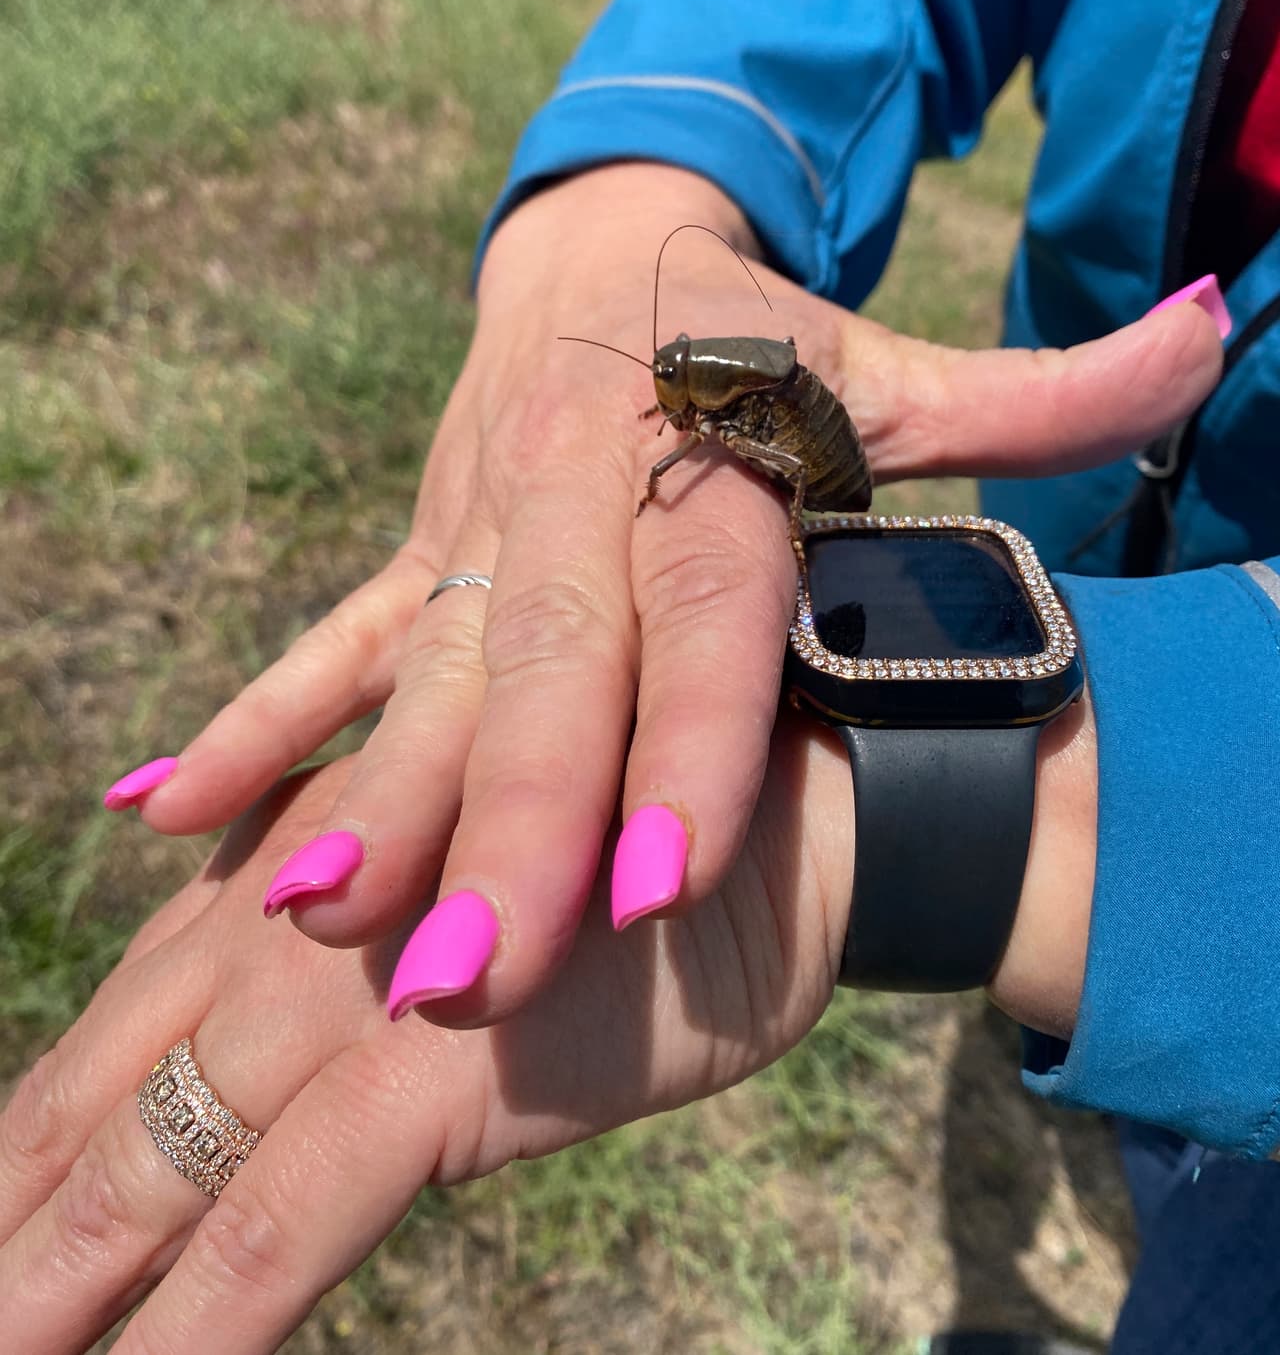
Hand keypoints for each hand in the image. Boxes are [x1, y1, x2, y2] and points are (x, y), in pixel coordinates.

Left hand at [2, 702, 1098, 1352]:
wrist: (772, 829)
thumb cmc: (623, 865)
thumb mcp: (462, 895)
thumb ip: (355, 929)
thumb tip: (278, 951)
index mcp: (288, 866)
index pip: (117, 1021)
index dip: (26, 1131)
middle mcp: (292, 915)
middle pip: (99, 1095)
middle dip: (13, 1214)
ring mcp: (355, 988)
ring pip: (159, 1161)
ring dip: (54, 1279)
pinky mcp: (437, 1064)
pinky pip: (287, 1219)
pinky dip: (201, 1319)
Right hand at [105, 164, 1220, 1029]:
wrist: (602, 247)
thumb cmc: (770, 338)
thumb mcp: (900, 365)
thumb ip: (1055, 385)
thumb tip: (1228, 324)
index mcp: (700, 455)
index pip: (701, 615)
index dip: (684, 742)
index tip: (663, 887)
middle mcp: (574, 496)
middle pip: (542, 673)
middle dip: (508, 826)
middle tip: (467, 979)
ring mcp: (475, 531)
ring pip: (419, 679)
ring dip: (362, 799)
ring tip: (312, 920)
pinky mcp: (416, 557)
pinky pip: (329, 646)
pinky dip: (251, 728)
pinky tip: (159, 816)